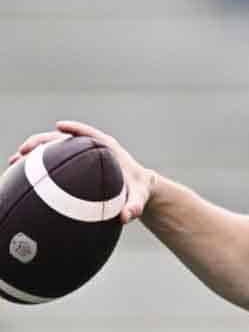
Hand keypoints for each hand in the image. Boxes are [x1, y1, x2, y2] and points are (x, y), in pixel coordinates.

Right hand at [7, 121, 156, 224]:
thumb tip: (126, 217)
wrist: (138, 190)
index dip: (75, 129)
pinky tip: (19, 177)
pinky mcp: (75, 167)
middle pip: (65, 139)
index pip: (90, 134)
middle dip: (43, 141)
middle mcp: (92, 149)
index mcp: (109, 149)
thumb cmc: (138, 191)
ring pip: (54, 150)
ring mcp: (81, 157)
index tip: (59, 127)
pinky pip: (54, 163)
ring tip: (14, 162)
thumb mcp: (139, 198)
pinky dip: (38, 167)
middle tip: (24, 150)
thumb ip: (135, 206)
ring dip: (34, 153)